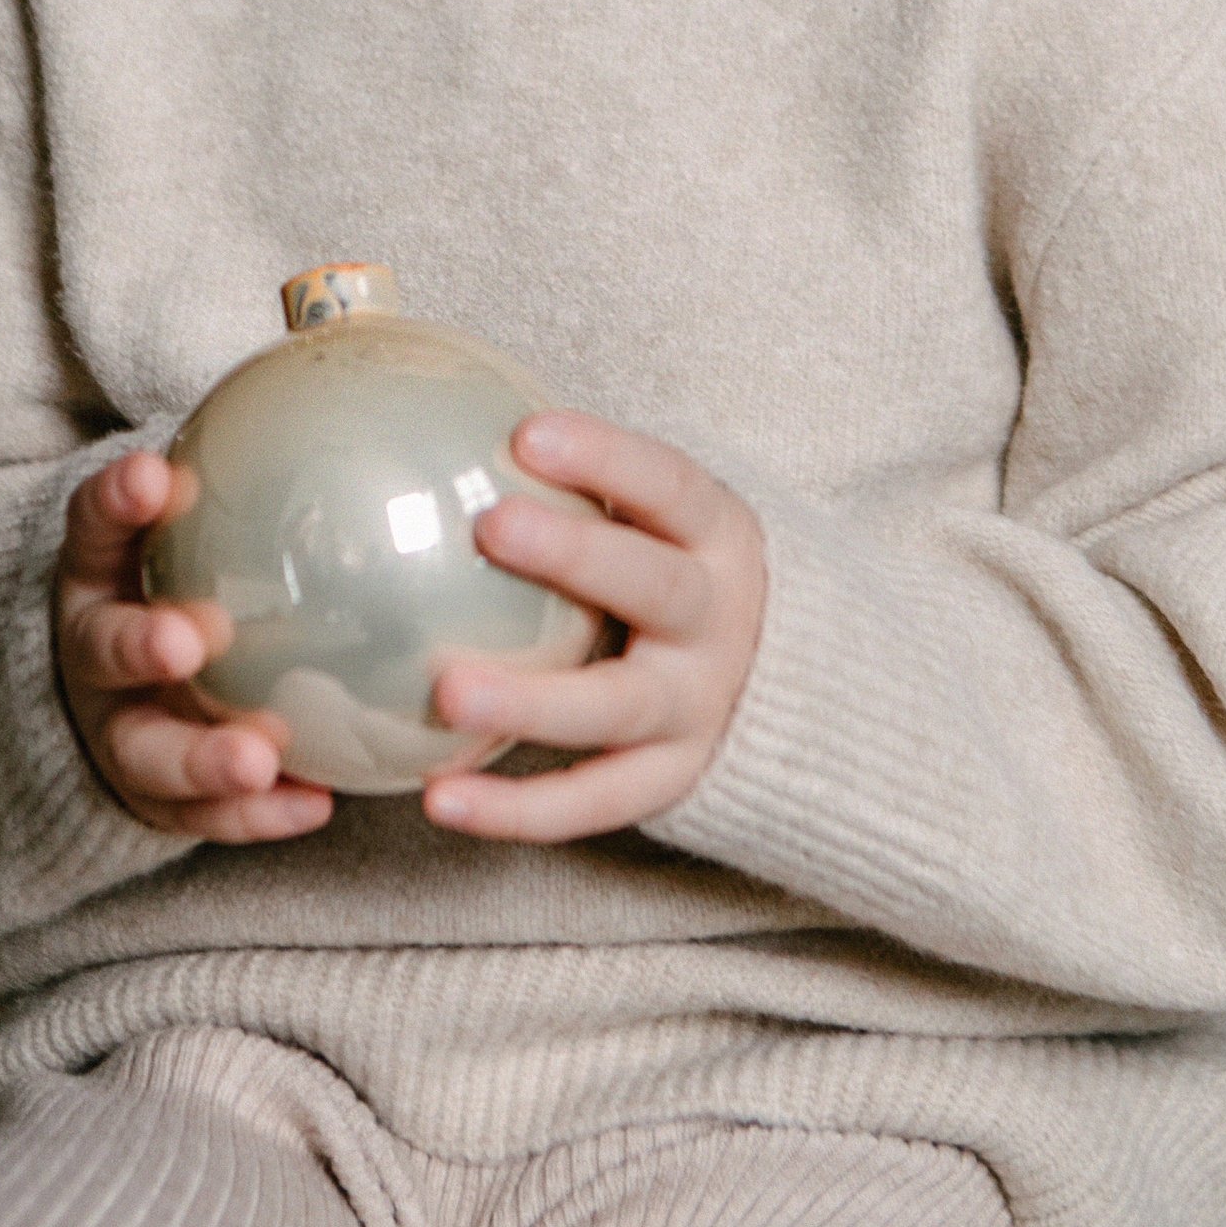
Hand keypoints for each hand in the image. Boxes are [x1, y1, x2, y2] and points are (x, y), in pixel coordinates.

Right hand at [53, 452, 333, 843]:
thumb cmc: (192, 583)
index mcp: (100, 574)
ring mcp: (117, 730)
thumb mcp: (201, 531)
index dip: (118, 501)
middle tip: (186, 642)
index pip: (96, 526)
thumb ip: (254, 476)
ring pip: (145, 750)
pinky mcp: (151, 800)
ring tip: (257, 756)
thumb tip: (358, 370)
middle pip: (103, 649)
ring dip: (200, 755)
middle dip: (140, 644)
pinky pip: (199, 818)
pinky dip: (253, 815)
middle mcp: (96, 652)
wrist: (133, 693)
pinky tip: (315, 803)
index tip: (156, 476)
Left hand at [422, 415, 766, 841]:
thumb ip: (582, 482)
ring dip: (532, 701)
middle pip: (655, 587)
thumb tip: (437, 418)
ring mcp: (700, 707)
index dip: (606, 458)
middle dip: (576, 556)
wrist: (788, 685)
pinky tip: (438, 797)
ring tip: (448, 694)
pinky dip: (517, 808)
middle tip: (490, 527)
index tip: (527, 434)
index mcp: (719, 538)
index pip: (669, 486)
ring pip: (618, 707)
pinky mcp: (673, 779)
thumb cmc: (676, 572)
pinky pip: (594, 800)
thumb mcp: (661, 521)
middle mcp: (719, 621)